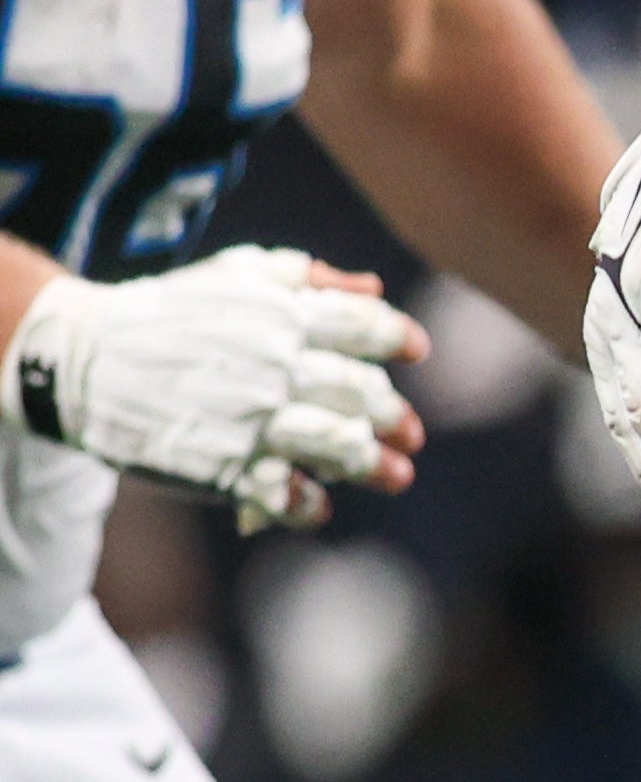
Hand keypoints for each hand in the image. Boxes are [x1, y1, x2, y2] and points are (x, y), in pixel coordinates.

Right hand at [6, 247, 426, 530]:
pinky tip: (321, 506)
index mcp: (282, 316)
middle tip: (412, 433)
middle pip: (358, 393)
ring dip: (372, 464)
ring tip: (399, 475)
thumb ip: (307, 279)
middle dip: (392, 414)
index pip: (362, 326)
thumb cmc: (171, 313)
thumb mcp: (235, 274)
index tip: (417, 351)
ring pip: (334, 444)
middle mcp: (274, 366)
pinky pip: (282, 491)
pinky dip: (307, 504)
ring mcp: (250, 417)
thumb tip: (373, 289)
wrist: (82, 357)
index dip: (396, 338)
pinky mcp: (222, 462)